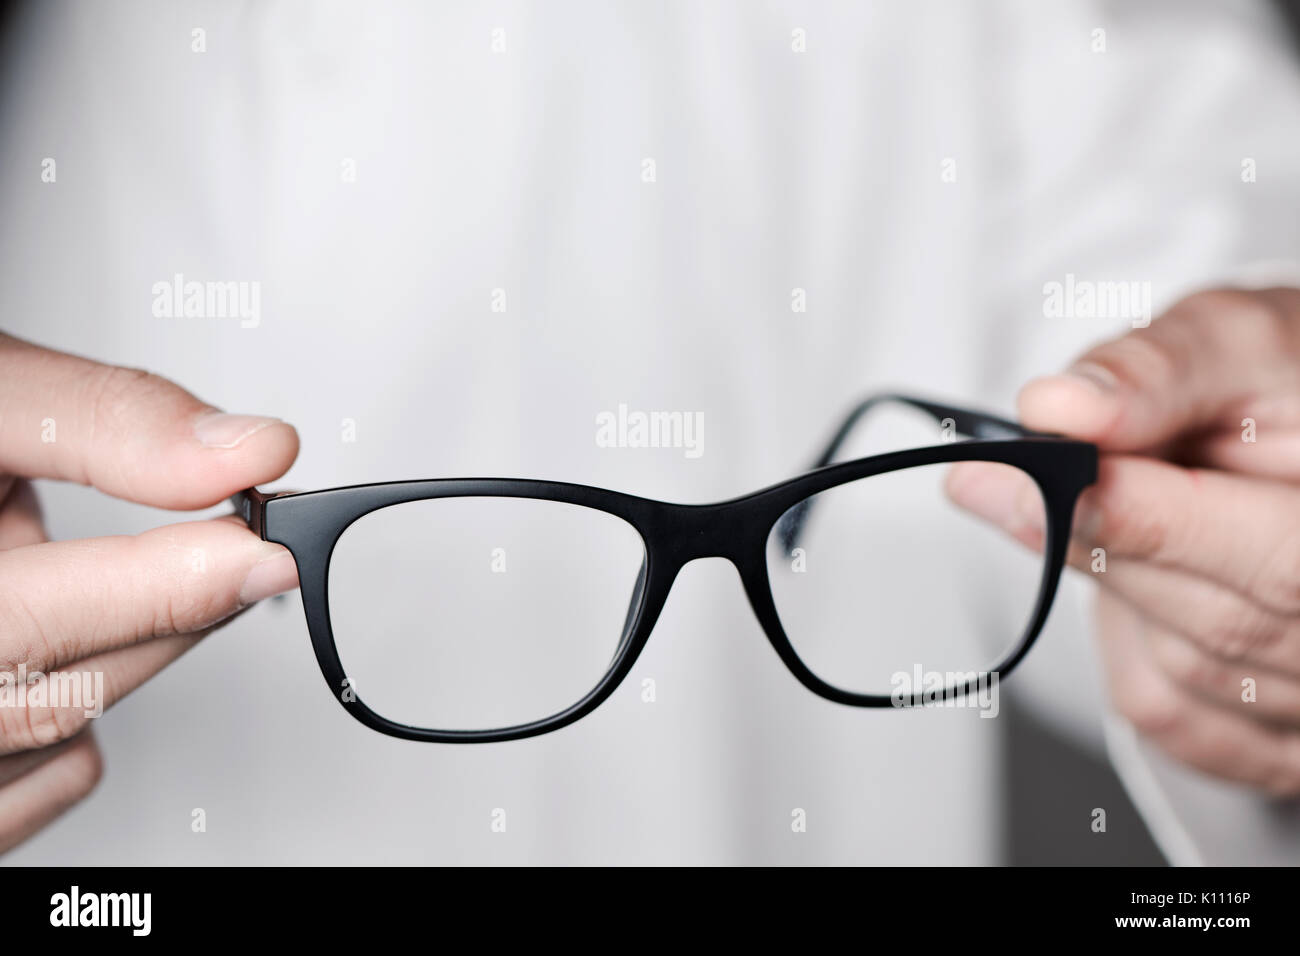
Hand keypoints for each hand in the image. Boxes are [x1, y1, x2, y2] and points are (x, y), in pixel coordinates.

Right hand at [0, 332, 298, 851]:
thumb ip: (101, 422)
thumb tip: (246, 452)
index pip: (28, 626)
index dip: (168, 587)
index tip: (266, 553)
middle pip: (61, 693)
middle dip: (164, 609)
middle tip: (220, 540)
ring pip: (59, 740)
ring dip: (105, 649)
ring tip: (37, 559)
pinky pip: (34, 784)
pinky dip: (70, 704)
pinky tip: (25, 632)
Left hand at [948, 288, 1299, 795]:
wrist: (1296, 432)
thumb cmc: (1287, 387)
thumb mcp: (1238, 343)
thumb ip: (1157, 373)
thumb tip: (1055, 408)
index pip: (1278, 560)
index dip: (1145, 523)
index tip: (1036, 482)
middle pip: (1218, 621)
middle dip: (1095, 542)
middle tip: (989, 480)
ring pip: (1182, 668)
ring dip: (1118, 584)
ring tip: (1116, 506)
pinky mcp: (1275, 735)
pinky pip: (1171, 714)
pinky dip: (1129, 644)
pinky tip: (1145, 577)